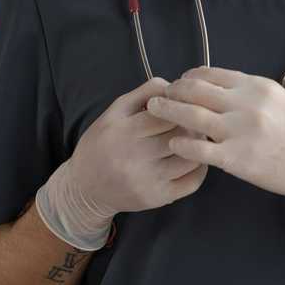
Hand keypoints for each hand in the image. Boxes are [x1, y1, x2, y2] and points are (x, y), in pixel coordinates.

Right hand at [36, 77, 207, 249]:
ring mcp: (147, 180)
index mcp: (123, 130)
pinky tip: (193, 159)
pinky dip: (200, 169)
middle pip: (180, 134)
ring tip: (195, 139)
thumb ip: (144, 93)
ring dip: (198, 146)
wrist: (85, 187)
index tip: (185, 104)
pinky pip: (191, 182)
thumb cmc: (103, 143)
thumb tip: (175, 86)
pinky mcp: (157, 198)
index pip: (166, 113)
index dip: (181, 106)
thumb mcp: (115, 111)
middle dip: (192, 125)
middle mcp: (134, 156)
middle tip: (196, 121)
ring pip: (190, 158)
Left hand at [147, 67, 284, 203]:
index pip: (210, 74)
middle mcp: (245, 104)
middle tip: (159, 96)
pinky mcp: (236, 159)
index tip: (179, 83)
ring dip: (166, 111)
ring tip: (153, 112)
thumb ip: (255, 94)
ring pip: (190, 115)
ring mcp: (239, 131)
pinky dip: (180, 144)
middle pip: (194, 89)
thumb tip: (229, 90)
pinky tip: (173, 143)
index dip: (188, 77)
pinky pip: (198, 148)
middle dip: (171, 90)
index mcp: (257, 86)